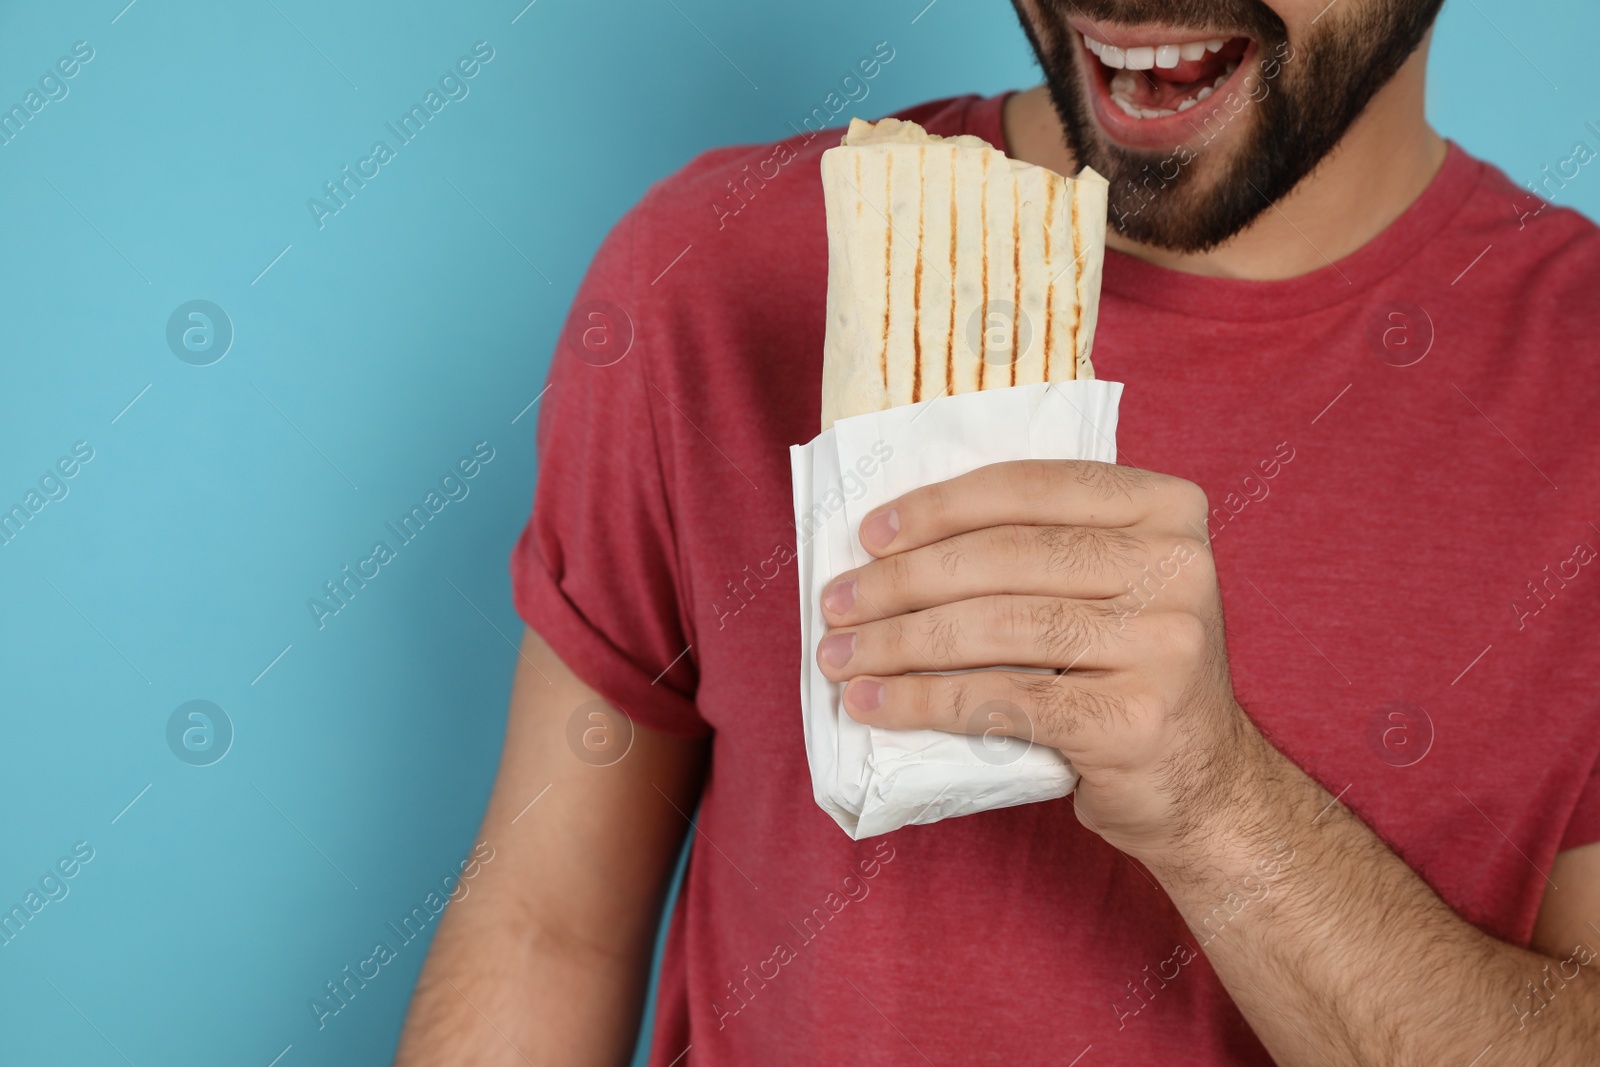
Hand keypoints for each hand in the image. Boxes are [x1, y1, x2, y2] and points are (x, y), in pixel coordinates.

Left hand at [815, 459, 1265, 858]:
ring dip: (898, 643)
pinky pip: (999, 700)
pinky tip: (872, 704)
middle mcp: (1177, 567)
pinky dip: (921, 702)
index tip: (870, 533)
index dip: (940, 507)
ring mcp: (1161, 645)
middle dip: (903, 581)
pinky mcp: (1130, 720)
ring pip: (995, 629)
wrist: (1204, 788)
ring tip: (839, 655)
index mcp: (1167, 509)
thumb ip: (1040, 546)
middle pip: (1004, 559)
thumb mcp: (1111, 586)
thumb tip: (894, 538)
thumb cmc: (1128, 675)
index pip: (1031, 487)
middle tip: (837, 602)